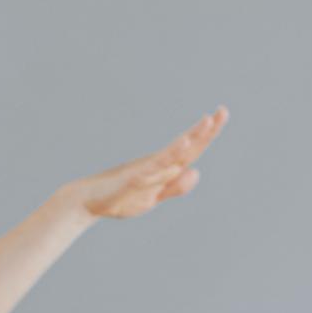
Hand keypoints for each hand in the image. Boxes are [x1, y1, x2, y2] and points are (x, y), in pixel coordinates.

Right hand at [67, 109, 228, 219]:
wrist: (87, 201)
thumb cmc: (120, 198)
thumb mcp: (154, 197)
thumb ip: (175, 187)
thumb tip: (197, 171)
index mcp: (165, 169)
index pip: (192, 151)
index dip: (208, 136)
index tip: (220, 115)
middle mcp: (158, 164)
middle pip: (187, 147)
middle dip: (206, 130)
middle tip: (223, 110)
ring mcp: (146, 169)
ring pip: (173, 152)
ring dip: (191, 137)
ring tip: (207, 122)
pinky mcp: (134, 178)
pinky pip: (155, 166)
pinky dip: (169, 156)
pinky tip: (183, 145)